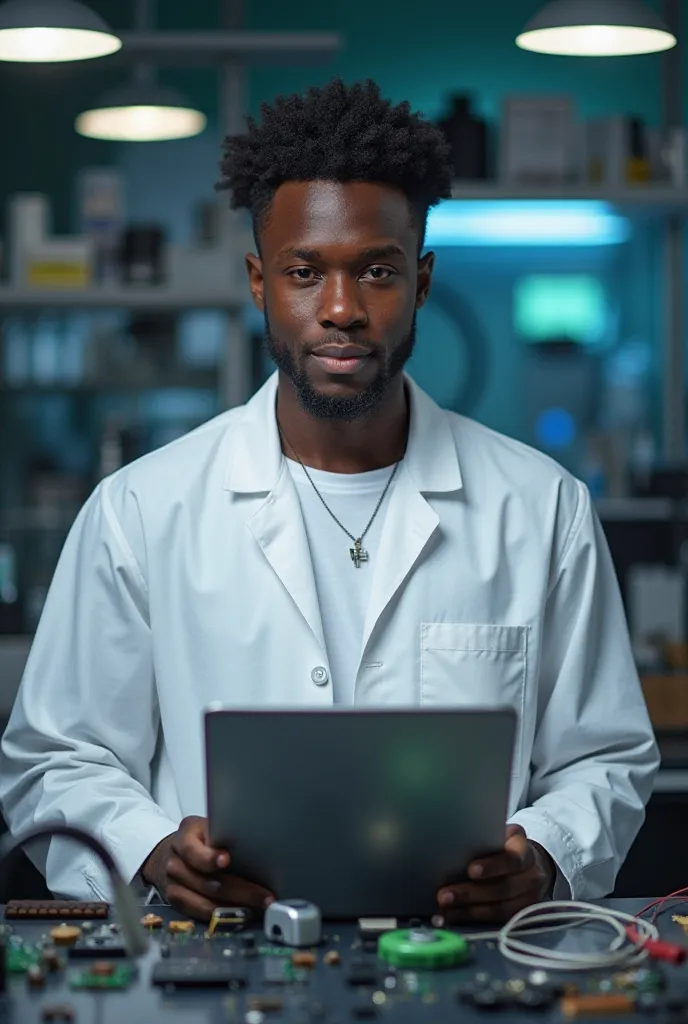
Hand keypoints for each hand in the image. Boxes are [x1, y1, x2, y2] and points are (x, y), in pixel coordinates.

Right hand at [141, 815, 274, 920]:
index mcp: (184, 837)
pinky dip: (223, 917)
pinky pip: (200, 915)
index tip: (227, 860)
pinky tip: (242, 915)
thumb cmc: (200, 839)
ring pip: (205, 903)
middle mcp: (175, 863)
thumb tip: (259, 845)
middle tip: (265, 896)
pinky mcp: (176, 904)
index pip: (193, 850)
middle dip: (240, 891)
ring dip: (235, 909)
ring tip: (259, 909)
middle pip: (207, 882)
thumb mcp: (209, 828)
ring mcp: (173, 885)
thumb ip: (225, 835)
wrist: (172, 853)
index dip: (210, 858)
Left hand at [436, 825, 554, 924]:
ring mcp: (529, 899)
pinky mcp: (521, 916)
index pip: (512, 859)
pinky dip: (470, 918)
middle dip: (470, 893)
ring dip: (467, 910)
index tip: (471, 870)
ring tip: (444, 909)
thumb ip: (485, 837)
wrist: (529, 866)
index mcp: (526, 851)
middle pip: (502, 888)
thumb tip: (452, 838)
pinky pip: (495, 921)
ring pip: (498, 909)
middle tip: (444, 895)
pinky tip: (451, 916)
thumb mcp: (501, 834)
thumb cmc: (505, 847)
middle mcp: (532, 877)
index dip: (492, 866)